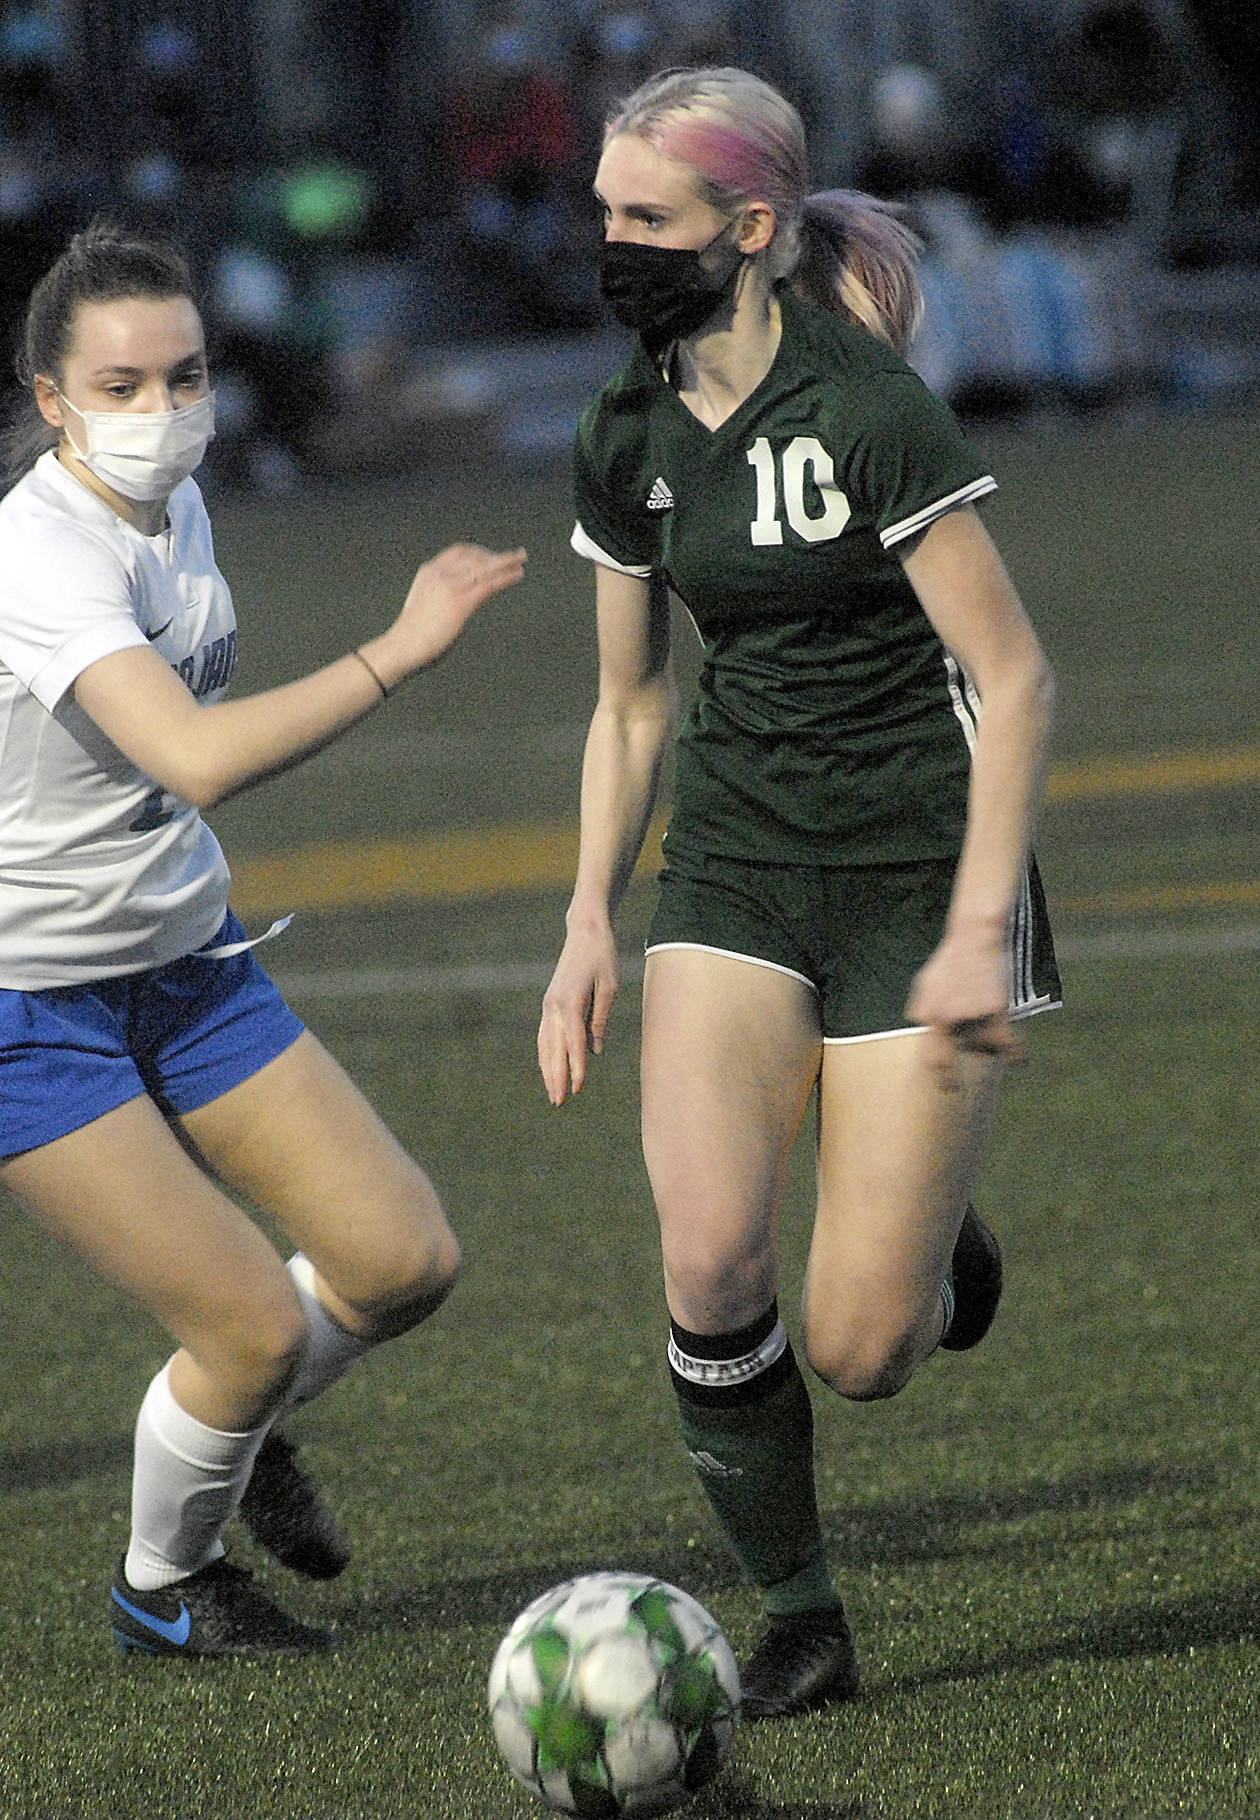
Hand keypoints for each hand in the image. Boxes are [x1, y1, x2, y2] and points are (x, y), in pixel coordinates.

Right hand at [370, 543, 526, 684]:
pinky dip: (506, 577)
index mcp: (430, 571)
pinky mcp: (461, 603)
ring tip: (522, 560)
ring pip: (485, 567)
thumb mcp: (425, 602)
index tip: (493, 556)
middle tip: (516, 556)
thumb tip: (456, 599)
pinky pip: (489, 584)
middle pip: (475, 556)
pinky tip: (517, 576)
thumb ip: (439, 593)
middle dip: (497, 555)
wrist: (404, 645)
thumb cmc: (413, 631)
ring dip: (506, 562)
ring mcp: (451, 586)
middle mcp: (440, 573)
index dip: (480, 551)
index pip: (459, 551)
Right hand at [537, 921, 620, 1105]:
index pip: (573, 1043)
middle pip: (553, 1049)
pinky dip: (545, 1054)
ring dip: (547, 1069)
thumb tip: (596, 1050)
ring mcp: (548, 1004)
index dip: (576, 1068)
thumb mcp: (610, 988)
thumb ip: (600, 1020)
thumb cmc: (602, 957)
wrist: (584, 931)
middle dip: (555, 1077)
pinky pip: (544, 1035)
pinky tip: (549, 1069)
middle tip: (559, 1102)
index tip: (578, 1090)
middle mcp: (554, 1005)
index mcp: (569, 1002)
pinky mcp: (549, 1002)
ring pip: (544, 1044)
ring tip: (552, 1093)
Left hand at [905, 930, 1021, 1088]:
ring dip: (989, 1039)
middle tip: (974, 1014)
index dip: (944, 1076)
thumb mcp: (923, 986)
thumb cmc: (948, 963)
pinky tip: (1021, 1060)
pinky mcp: (997, 1010)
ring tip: (986, 1009)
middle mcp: (951, 1020)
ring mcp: (974, 1016)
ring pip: (986, 1046)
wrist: (973, 938)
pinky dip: (1017, 1054)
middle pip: (967, 1048)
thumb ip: (921, 1012)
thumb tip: (926, 1034)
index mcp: (930, 1016)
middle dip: (972, 1039)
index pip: (936, 1057)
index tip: (951, 1090)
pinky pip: (1009, 1043)